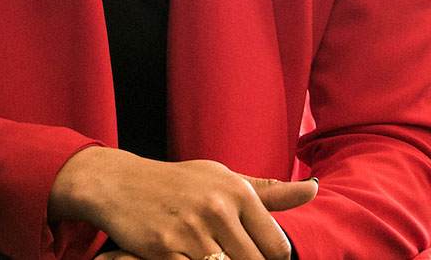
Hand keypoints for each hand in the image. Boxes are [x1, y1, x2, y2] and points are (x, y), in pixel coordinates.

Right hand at [52, 147, 316, 259]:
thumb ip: (269, 192)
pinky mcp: (166, 251)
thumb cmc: (177, 182)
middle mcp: (218, 210)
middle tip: (231, 255)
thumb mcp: (223, 178)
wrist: (118, 183)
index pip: (276, 246)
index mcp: (237, 192)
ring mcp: (192, 232)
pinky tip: (190, 257)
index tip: (260, 258)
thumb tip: (312, 189)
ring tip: (211, 254)